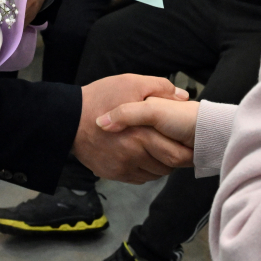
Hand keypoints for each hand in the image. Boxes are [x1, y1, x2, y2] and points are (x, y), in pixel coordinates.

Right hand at [74, 74, 192, 182]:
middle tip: (181, 147)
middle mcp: (133, 155)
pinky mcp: (113, 173)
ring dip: (161, 164)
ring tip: (160, 148)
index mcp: (141, 133)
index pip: (176, 155)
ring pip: (154, 174)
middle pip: (168, 167)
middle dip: (177, 159)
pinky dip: (146, 169)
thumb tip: (183, 96)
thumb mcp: (131, 83)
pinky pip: (139, 178)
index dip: (188, 151)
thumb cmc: (100, 98)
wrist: (68, 119)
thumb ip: (160, 87)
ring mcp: (122, 167)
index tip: (192, 144)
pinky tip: (144, 154)